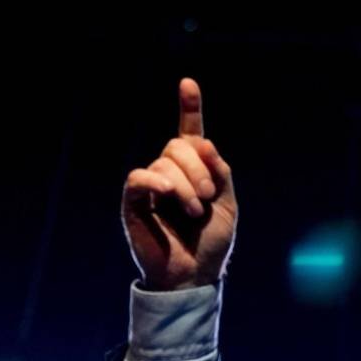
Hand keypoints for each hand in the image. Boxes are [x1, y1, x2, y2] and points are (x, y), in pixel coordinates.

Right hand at [121, 78, 238, 289]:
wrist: (195, 276)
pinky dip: (156, 181)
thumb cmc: (210, 243)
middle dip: (198, 168)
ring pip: (164, 161)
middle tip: (207, 197)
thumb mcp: (228, 203)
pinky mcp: (133, 203)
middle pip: (178, 145)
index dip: (189, 108)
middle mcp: (170, 174)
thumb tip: (202, 141)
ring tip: (193, 211)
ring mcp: (151, 187)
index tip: (188, 83)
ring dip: (185, 185)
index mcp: (195, 171)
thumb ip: (219, 171)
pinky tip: (166, 193)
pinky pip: (139, 178)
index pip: (190, 133)